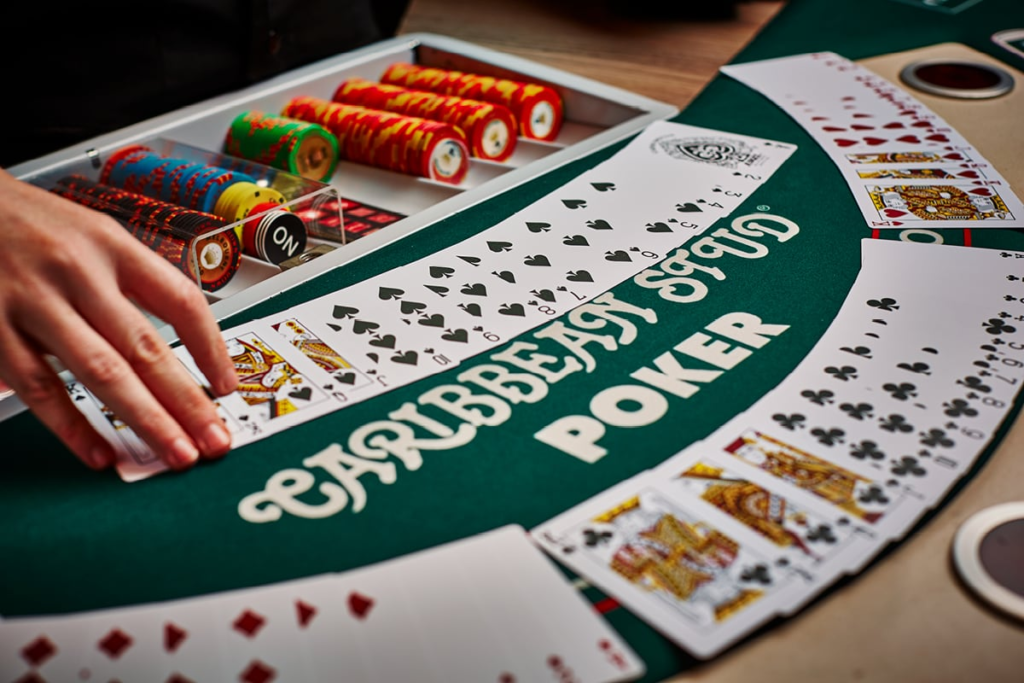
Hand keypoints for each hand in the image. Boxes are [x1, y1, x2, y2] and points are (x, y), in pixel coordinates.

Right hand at [0, 168, 237, 471]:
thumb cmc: (32, 225)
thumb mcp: (93, 234)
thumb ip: (133, 283)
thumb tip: (184, 346)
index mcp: (112, 245)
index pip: (181, 301)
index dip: (212, 349)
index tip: (229, 387)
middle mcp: (77, 272)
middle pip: (146, 347)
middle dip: (188, 401)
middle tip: (214, 440)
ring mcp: (32, 302)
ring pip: (101, 372)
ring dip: (145, 419)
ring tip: (176, 453)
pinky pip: (39, 387)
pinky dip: (72, 426)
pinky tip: (101, 453)